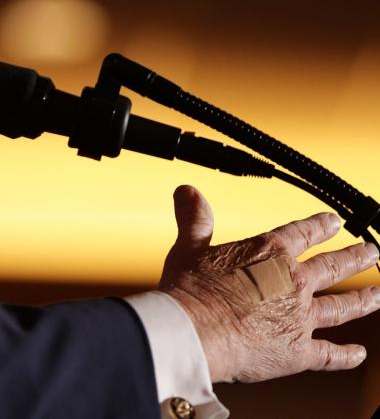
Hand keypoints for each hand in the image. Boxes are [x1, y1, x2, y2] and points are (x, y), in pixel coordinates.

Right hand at [159, 185, 379, 382]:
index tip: (334, 221)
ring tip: (378, 294)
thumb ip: (195, 219)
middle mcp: (293, 281)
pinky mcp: (299, 352)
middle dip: (355, 257)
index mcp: (269, 252)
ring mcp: (300, 317)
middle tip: (372, 252)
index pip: (302, 233)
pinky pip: (330, 355)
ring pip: (341, 307)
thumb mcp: (189, 247)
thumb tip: (187, 190)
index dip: (320, 226)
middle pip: (332, 267)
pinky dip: (346, 356)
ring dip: (363, 300)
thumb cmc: (190, 290)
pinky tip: (359, 354)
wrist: (195, 332)